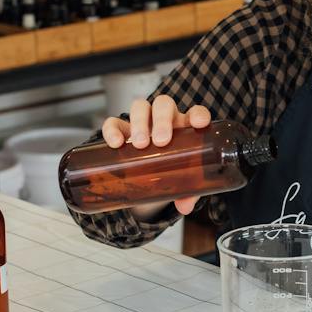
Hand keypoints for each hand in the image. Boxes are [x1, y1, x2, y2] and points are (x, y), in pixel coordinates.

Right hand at [99, 96, 212, 214]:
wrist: (148, 175)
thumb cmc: (171, 171)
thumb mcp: (182, 182)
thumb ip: (188, 192)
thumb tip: (185, 206)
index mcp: (185, 128)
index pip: (195, 113)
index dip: (198, 114)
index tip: (198, 123)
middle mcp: (164, 120)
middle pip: (163, 105)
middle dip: (162, 120)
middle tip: (161, 142)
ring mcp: (142, 123)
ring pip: (140, 107)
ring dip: (140, 122)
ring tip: (140, 144)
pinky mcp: (121, 131)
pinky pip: (114, 123)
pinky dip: (112, 130)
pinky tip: (116, 144)